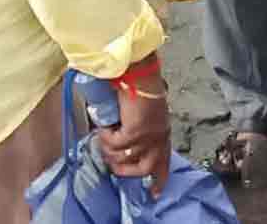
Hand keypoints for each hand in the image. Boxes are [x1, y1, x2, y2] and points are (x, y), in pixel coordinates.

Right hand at [97, 71, 171, 194]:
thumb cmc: (140, 88)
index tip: (154, 193)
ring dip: (108, 150)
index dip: (158, 180)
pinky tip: (103, 127)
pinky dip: (105, 138)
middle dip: (123, 170)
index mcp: (162, 134)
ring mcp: (148, 136)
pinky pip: (114, 144)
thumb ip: (139, 129)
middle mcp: (158, 138)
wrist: (140, 73)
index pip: (163, 163)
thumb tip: (121, 144)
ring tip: (103, 137)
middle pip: (142, 169)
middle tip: (110, 159)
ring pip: (122, 158)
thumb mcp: (145, 114)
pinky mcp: (135, 132)